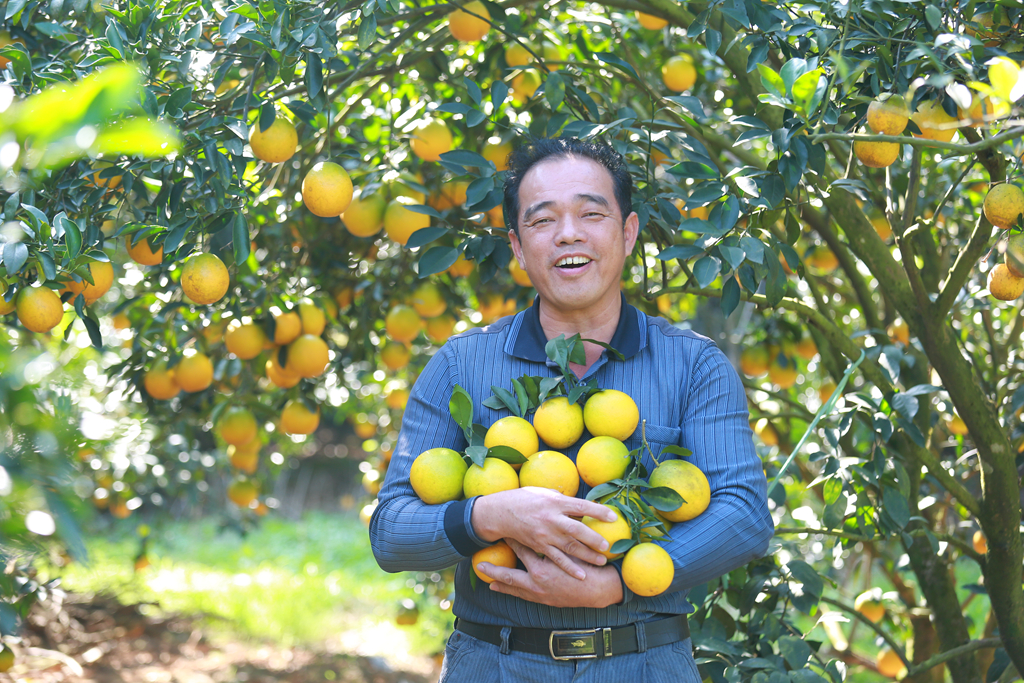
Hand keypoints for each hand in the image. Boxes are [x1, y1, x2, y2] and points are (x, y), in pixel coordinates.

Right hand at [471, 487, 617, 579]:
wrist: (500, 512)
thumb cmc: (523, 499)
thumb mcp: (543, 492)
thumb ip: (561, 499)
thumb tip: (578, 504)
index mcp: (555, 502)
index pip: (581, 506)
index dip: (598, 511)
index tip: (613, 517)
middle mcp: (551, 518)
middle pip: (577, 530)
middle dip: (594, 538)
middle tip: (609, 545)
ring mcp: (545, 534)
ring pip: (570, 547)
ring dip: (587, 555)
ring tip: (602, 560)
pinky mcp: (539, 546)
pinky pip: (556, 559)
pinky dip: (570, 568)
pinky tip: (582, 574)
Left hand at [478, 539, 623, 607]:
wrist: (597, 589)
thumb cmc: (588, 565)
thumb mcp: (574, 547)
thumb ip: (561, 531)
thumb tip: (555, 511)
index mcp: (543, 566)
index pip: (522, 549)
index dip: (510, 540)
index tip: (499, 532)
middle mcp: (537, 580)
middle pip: (510, 573)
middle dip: (495, 568)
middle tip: (480, 562)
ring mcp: (538, 592)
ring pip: (513, 586)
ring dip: (498, 580)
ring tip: (484, 575)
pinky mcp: (542, 598)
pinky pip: (520, 595)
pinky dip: (508, 591)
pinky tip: (496, 588)